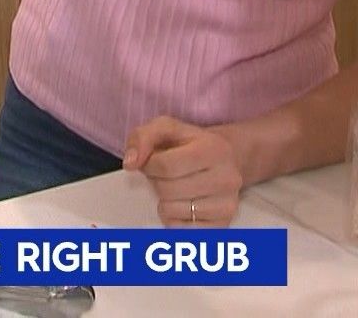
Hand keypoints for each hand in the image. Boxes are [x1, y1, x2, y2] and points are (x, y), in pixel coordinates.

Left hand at [123, 115, 244, 227]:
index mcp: (213, 149)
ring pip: (172, 211)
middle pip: (167, 190)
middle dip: (157, 182)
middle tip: (165, 175)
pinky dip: (173, 219)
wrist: (227, 159)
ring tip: (176, 188)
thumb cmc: (191, 144)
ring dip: (164, 201)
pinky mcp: (222, 225)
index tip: (152, 161)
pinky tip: (182, 204)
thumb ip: (142, 138)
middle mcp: (227, 178)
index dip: (149, 165)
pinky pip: (180, 229)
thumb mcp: (166, 128)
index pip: (166, 166)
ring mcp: (227, 204)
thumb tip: (130, 163)